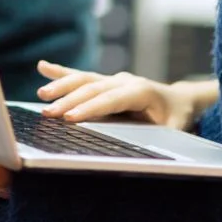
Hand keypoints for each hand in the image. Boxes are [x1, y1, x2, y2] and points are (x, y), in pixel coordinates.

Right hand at [36, 61, 216, 130]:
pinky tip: (42, 67)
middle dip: (69, 100)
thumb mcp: (173, 132)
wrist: (180, 100)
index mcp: (141, 92)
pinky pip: (82, 76)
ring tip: (41, 95)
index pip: (111, 100)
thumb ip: (159, 139)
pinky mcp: (106, 81)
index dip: (90, 108)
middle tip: (48, 113)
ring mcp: (114, 79)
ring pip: (84, 79)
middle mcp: (125, 81)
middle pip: (92, 88)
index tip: (70, 118)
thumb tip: (147, 154)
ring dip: (62, 86)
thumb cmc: (177, 119)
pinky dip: (61, 72)